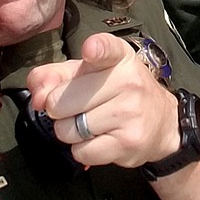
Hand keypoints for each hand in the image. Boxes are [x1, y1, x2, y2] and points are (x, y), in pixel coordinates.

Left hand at [26, 33, 178, 168]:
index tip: (91, 50)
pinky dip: (82, 149)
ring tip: (91, 124)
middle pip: (61, 101)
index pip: (106, 49)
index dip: (95, 49)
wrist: (162, 123)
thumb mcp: (90, 73)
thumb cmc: (119, 93)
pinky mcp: (128, 142)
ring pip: (68, 130)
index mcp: (118, 57)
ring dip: (70, 132)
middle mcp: (128, 81)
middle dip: (60, 110)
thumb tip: (38, 96)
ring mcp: (130, 112)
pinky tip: (100, 139)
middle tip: (79, 108)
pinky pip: (81, 151)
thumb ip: (55, 76)